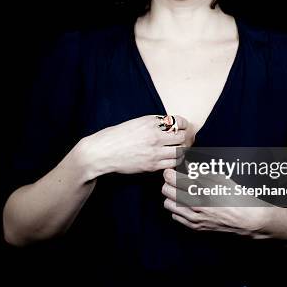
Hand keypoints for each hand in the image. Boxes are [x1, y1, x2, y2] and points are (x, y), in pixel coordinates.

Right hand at [75, 115, 193, 178]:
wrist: (101, 152)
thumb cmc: (115, 137)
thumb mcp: (135, 123)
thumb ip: (152, 124)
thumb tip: (169, 126)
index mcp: (150, 121)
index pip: (178, 121)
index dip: (184, 125)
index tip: (184, 128)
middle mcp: (154, 135)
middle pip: (182, 137)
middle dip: (186, 139)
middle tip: (185, 141)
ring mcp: (154, 151)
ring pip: (180, 152)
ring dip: (182, 151)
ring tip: (179, 152)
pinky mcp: (151, 165)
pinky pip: (172, 164)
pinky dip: (175, 162)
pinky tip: (171, 161)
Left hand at [161, 168, 274, 238]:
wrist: (247, 219)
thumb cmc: (236, 195)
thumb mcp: (220, 178)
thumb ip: (200, 172)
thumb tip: (186, 165)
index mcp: (201, 189)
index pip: (172, 178)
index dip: (169, 172)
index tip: (172, 170)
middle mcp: (195, 204)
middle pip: (166, 191)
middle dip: (168, 183)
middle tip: (174, 180)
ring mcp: (194, 217)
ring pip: (168, 204)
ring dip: (171, 196)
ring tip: (179, 192)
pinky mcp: (195, 227)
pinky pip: (175, 216)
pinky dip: (177, 209)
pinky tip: (185, 204)